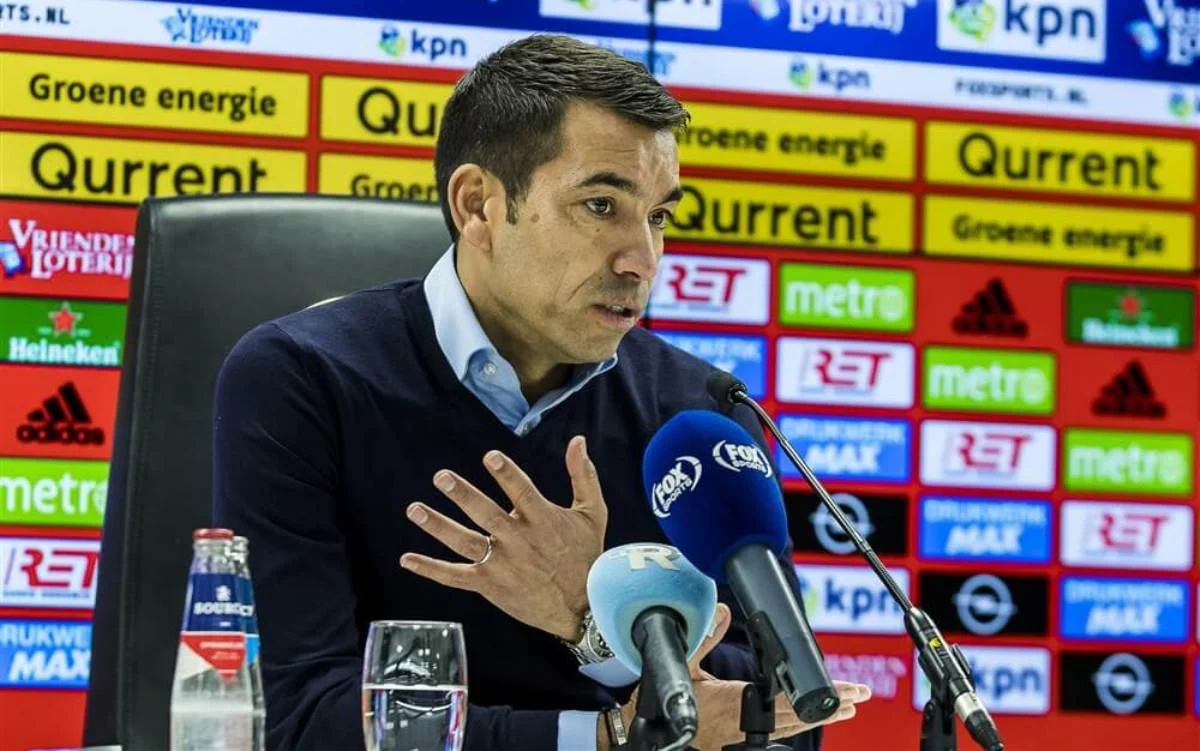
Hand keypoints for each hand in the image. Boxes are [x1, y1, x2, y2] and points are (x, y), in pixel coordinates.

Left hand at [400, 435, 606, 640]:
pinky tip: (408, 558)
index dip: (507, 475)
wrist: (583, 607)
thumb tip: (578, 440)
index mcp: (543, 520)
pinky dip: (431, 569)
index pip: (522, 493)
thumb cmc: (586, 556)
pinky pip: (455, 577)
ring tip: (415, 509)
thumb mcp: (593, 514)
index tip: (490, 457)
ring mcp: (502, 564)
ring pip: (465, 542)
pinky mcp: (489, 585)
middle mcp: (520, 541)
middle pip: (487, 515)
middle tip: (442, 478)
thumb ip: (583, 476)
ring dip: (438, 526)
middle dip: (463, 495)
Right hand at [686, 604, 870, 749]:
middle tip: (859, 695)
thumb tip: (724, 609)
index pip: (788, 699)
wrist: (662, 728)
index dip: (818, 695)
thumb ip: (706, 636)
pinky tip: (813, 719)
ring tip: (848, 708)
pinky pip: (781, 733)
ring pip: (793, 727)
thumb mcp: (685, 662)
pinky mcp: (745, 740)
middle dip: (831, 705)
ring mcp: (747, 735)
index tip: (842, 689)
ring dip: (821, 717)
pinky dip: (801, 724)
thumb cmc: (673, 696)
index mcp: (735, 701)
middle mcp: (747, 722)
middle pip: (798, 715)